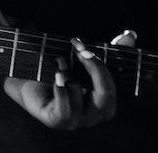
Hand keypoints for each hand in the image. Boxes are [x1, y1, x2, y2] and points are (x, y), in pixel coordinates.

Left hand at [3, 29, 136, 129]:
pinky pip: (65, 109)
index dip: (102, 64)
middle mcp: (95, 116)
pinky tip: (56, 75)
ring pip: (81, 93)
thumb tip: (130, 35)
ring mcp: (77, 122)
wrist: (27, 82)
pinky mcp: (58, 122)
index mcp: (106, 102)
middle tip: (77, 47)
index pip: (113, 85)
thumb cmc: (61, 71)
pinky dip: (61, 88)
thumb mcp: (84, 59)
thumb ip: (108, 50)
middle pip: (106, 93)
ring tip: (58, 62)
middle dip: (92, 66)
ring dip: (67, 71)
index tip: (84, 45)